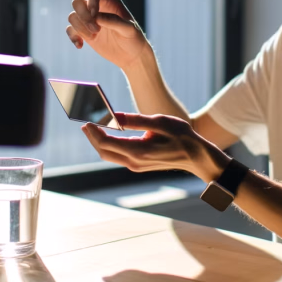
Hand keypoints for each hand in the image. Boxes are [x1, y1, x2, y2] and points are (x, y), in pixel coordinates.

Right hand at [66, 0, 149, 70]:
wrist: (131, 56)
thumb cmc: (134, 39)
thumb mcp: (128, 29)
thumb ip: (113, 21)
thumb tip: (95, 17)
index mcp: (110, 3)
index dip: (91, 3)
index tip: (94, 17)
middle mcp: (98, 9)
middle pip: (78, 2)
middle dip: (82, 16)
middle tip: (96, 30)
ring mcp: (89, 21)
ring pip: (72, 16)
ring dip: (80, 28)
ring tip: (93, 38)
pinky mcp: (85, 33)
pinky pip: (70, 30)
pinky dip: (72, 37)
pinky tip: (80, 46)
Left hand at [81, 113, 229, 182]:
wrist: (196, 156)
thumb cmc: (181, 136)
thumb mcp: (159, 122)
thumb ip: (134, 120)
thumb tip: (113, 116)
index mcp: (138, 152)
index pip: (106, 143)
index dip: (93, 131)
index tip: (86, 119)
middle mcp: (134, 162)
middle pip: (104, 151)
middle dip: (92, 137)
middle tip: (85, 122)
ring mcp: (136, 166)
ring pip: (109, 154)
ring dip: (99, 141)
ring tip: (93, 125)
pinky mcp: (138, 165)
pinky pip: (118, 155)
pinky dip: (109, 144)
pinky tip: (108, 132)